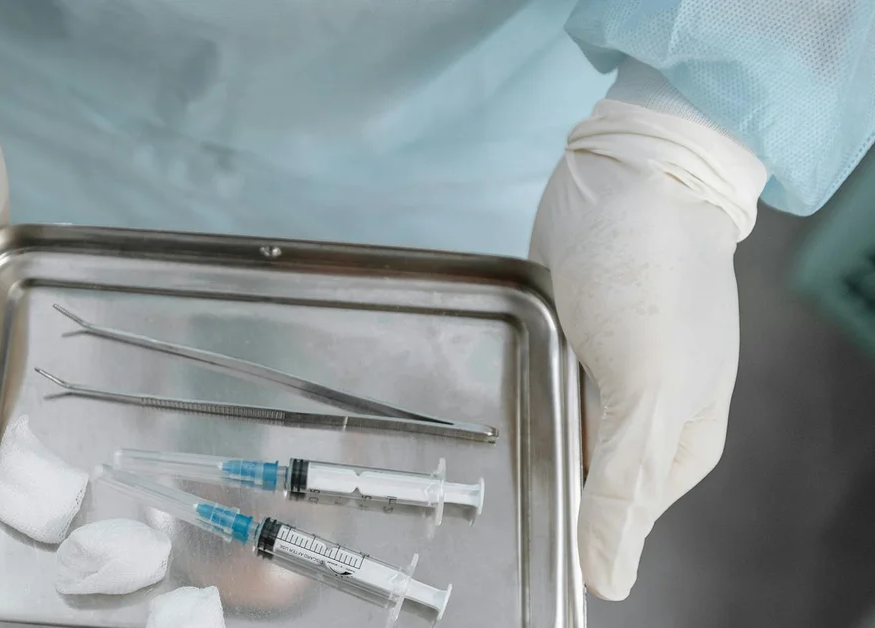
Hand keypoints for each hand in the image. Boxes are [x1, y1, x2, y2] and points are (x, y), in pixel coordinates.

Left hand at [530, 100, 766, 599]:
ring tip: (494, 403)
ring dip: (520, 425)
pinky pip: (531, 386)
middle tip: (501, 447)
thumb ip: (626, 485)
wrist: (632, 172)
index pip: (616, 524)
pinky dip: (514, 384)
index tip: (520, 515)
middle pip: (578, 480)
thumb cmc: (652, 275)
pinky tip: (493, 376)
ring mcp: (602, 380)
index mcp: (676, 447)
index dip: (568, 528)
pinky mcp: (565, 342)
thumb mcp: (647, 389)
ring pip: (548, 433)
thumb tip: (608, 581)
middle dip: (538, 471)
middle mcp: (641, 421)